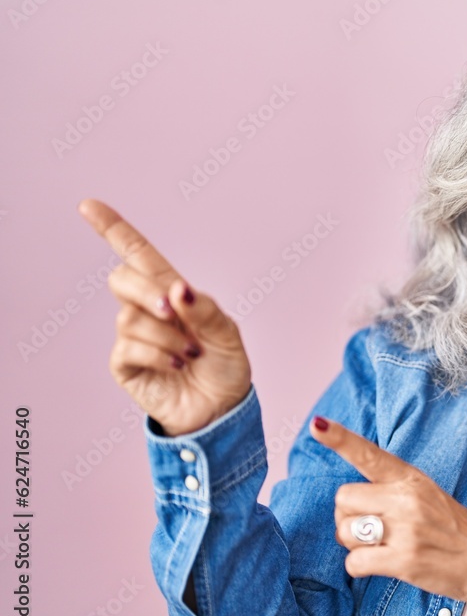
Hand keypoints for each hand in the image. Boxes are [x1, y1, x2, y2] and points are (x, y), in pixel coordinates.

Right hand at [77, 199, 251, 435]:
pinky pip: (128, 347)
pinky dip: (158, 353)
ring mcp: (133, 337)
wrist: (222, 409)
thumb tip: (178, 290)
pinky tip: (176, 364)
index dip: (114, 230)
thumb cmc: (225, 367)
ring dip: (167, 334)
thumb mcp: (227, 333)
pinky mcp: (125, 365)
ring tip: (191, 352)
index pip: (138, 255)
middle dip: (146, 290)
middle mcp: (147, 310)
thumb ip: (205, 309)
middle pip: (121, 278)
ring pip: (130, 317)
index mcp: (172, 293)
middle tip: (175, 311)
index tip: (89, 205)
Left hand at [310, 415, 466, 603]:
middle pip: (343, 499)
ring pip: (345, 532)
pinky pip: (355, 562)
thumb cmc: (452, 528)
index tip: (318, 425)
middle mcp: (406, 498)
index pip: (369, 453)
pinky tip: (381, 565)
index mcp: (410, 477)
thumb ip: (391, 489)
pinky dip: (360, 568)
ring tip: (381, 547)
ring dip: (354, 545)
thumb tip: (348, 500)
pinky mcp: (404, 559)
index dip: (340, 439)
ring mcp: (406, 528)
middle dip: (347, 517)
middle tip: (370, 529)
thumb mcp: (426, 494)